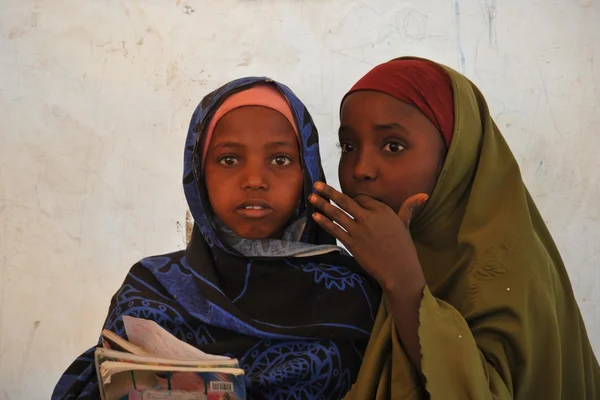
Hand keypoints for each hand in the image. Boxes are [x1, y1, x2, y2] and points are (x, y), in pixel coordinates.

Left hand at [309, 182, 427, 290]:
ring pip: (337, 214)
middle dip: (329, 192)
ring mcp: (359, 230)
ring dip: (322, 204)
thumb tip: (423, 195)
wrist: (399, 270)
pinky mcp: (352, 243)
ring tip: (312, 196)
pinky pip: (335, 229)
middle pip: (345, 201)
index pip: (362, 198)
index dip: (353, 198)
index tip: (345, 198)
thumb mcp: (406, 224)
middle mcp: (369, 217)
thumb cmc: (404, 248)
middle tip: (317, 184)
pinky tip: (316, 215)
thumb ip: (409, 207)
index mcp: (382, 210)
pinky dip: (325, 222)